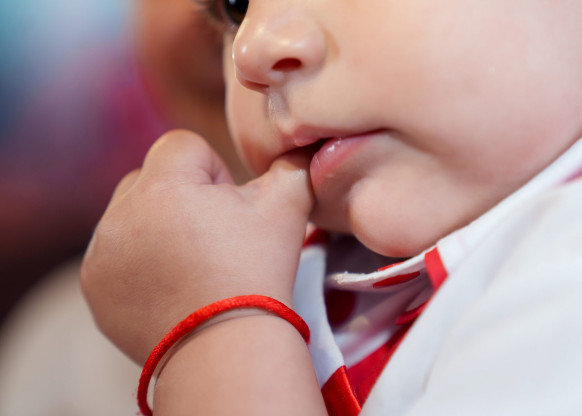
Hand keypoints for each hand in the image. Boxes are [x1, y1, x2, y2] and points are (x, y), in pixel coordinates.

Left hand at [81, 130, 313, 363]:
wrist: (226, 349)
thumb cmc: (256, 273)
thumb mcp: (287, 208)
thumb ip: (290, 166)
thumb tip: (293, 150)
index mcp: (162, 187)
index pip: (182, 145)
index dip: (213, 171)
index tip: (228, 210)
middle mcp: (120, 215)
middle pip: (149, 177)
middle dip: (180, 195)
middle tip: (211, 237)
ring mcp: (102, 253)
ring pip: (129, 214)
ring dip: (156, 227)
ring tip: (190, 264)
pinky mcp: (94, 286)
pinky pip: (114, 253)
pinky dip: (138, 261)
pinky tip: (168, 285)